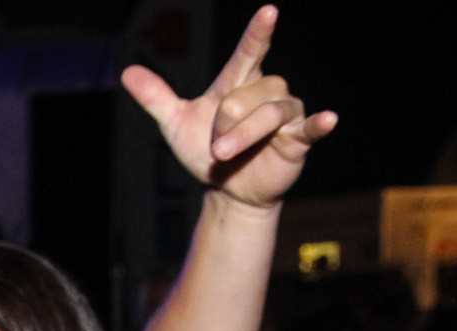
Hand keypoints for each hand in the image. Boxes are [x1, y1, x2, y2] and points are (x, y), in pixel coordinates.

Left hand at [123, 4, 336, 210]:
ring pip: (271, 112)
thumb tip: (127, 72)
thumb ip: (157, 98)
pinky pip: (310, 127)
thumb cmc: (206, 150)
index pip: (249, 53)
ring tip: (224, 152)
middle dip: (227, 123)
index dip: (258, 33)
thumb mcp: (176, 125)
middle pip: (249, 95)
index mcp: (239, 83)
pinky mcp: (298, 139)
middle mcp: (266, 92)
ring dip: (245, 134)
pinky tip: (329, 119)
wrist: (225, 188)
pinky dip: (319, 124)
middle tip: (215, 144)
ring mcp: (285, 115)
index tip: (268, 12)